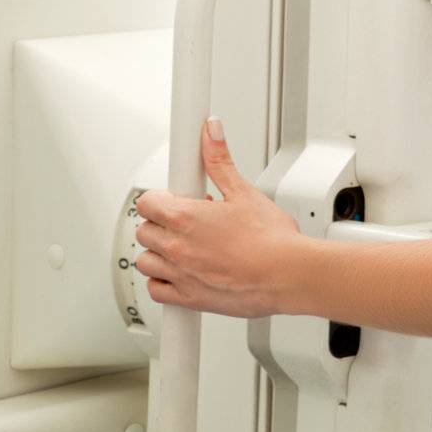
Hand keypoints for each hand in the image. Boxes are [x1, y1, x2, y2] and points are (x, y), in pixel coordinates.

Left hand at [133, 117, 304, 318]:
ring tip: (184, 246)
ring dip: (159, 252)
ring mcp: (180, 274)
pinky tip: (182, 272)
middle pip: (144, 230)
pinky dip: (163, 282)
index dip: (159, 197)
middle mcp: (176, 246)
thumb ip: (220, 161)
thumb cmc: (271, 239)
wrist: (287, 275)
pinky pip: (156, 290)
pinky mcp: (188, 298)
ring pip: (145, 261)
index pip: (146, 202)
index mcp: (186, 217)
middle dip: (161, 224)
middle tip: (185, 221)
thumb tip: (210, 133)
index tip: (174, 198)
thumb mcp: (245, 191)